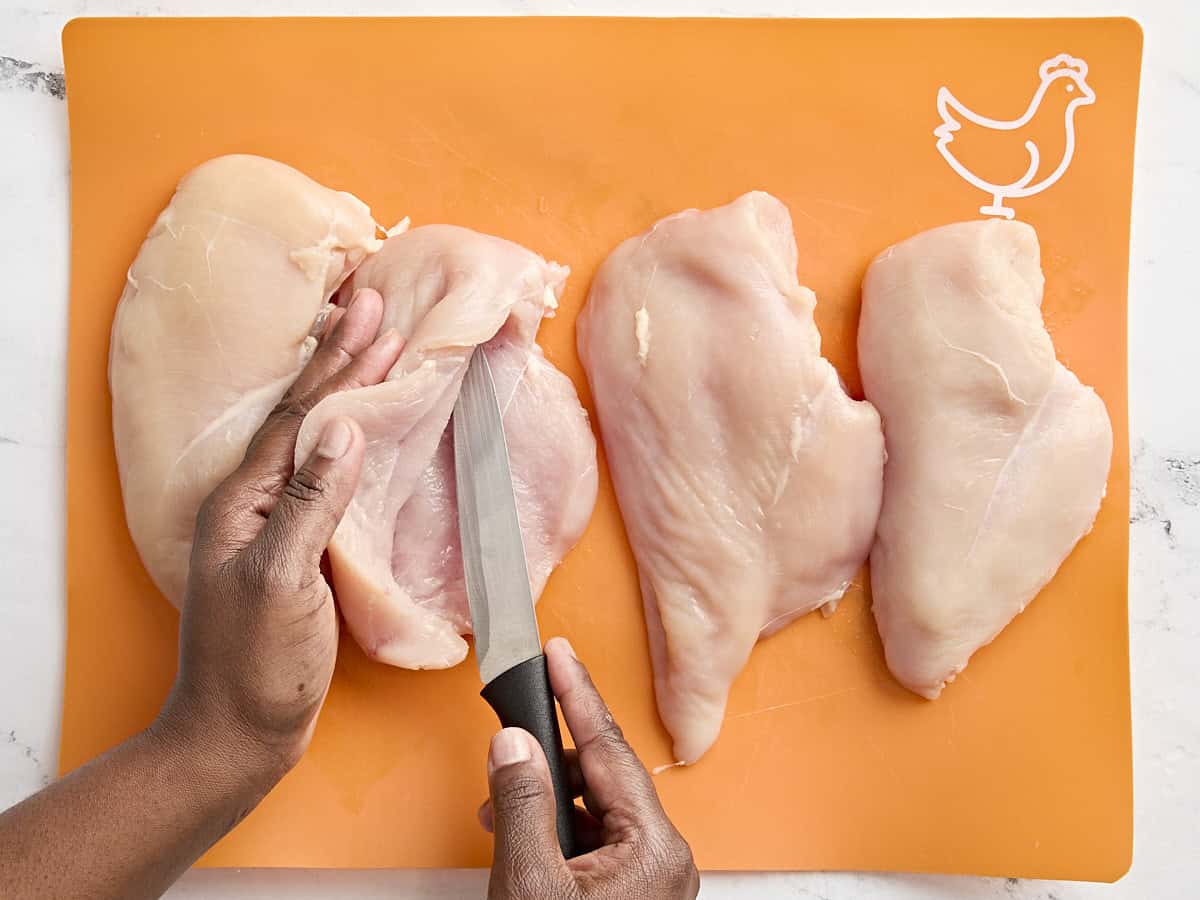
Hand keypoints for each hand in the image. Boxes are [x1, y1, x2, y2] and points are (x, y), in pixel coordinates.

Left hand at [156, 288, 402, 784]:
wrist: (240, 733)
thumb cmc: (257, 666)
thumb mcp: (284, 581)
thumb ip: (312, 502)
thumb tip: (346, 427)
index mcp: (244, 500)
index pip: (299, 417)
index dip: (338, 365)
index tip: (373, 316)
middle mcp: (253, 500)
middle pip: (302, 413)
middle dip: (340, 357)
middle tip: (372, 304)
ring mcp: (273, 522)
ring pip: (313, 436)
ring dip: (344, 387)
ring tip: (371, 344)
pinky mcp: (296, 546)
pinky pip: (326, 472)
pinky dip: (350, 436)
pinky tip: (364, 426)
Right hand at [479, 638, 698, 899]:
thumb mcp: (531, 882)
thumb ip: (522, 804)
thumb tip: (514, 744)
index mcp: (654, 846)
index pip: (608, 748)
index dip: (576, 694)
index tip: (558, 653)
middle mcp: (663, 857)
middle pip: (602, 778)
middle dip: (549, 762)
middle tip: (507, 745)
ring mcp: (650, 878)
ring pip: (595, 811)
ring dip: (547, 803)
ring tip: (500, 811)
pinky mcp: (631, 893)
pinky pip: (594, 843)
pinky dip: (556, 833)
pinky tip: (521, 838)